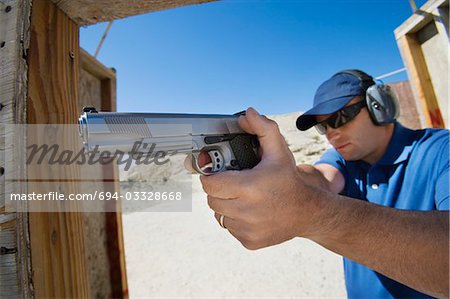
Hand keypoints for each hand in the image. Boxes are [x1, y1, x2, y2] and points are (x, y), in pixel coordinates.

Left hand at [199, 108, 327, 249]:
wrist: (309, 212)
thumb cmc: (289, 180)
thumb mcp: (278, 151)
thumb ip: (262, 128)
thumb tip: (247, 113)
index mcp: (249, 187)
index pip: (210, 183)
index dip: (212, 176)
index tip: (218, 173)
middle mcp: (246, 211)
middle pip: (212, 200)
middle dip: (219, 190)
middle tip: (233, 184)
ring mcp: (247, 229)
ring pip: (220, 215)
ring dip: (226, 206)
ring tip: (242, 198)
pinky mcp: (249, 241)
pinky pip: (230, 229)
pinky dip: (235, 220)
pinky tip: (250, 212)